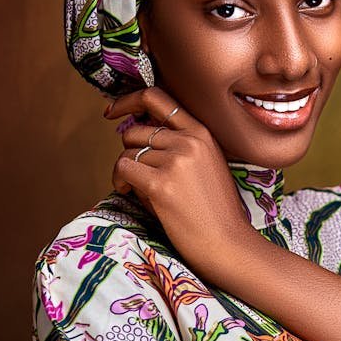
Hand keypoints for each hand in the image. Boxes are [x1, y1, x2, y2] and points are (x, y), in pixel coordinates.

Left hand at [104, 87, 254, 270]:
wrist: (228, 243)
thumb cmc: (215, 211)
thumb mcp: (206, 165)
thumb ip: (178, 147)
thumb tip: (134, 138)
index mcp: (202, 132)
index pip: (157, 97)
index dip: (128, 100)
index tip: (112, 112)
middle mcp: (189, 141)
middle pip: (135, 132)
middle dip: (130, 153)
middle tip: (139, 176)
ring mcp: (176, 161)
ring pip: (127, 153)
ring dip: (127, 172)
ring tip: (142, 191)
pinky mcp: (161, 184)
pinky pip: (122, 169)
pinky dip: (120, 181)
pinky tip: (131, 193)